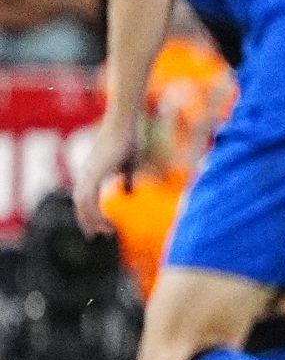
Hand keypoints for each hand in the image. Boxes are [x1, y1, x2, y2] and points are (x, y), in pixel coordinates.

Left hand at [73, 118, 140, 238]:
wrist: (125, 123)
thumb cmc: (129, 139)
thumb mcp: (130, 164)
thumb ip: (127, 179)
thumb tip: (127, 193)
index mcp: (93, 172)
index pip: (85, 197)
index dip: (90, 213)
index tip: (98, 227)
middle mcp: (86, 174)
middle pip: (80, 203)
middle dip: (86, 221)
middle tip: (94, 236)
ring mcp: (89, 173)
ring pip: (83, 204)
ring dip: (91, 220)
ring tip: (104, 231)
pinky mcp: (94, 173)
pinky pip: (90, 198)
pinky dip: (96, 212)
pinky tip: (106, 220)